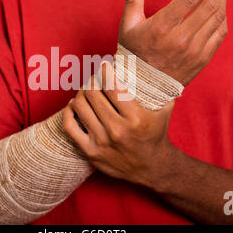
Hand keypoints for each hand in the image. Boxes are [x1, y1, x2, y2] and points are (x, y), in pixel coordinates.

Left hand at [62, 61, 175, 185]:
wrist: (151, 169)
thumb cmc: (156, 135)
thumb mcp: (165, 111)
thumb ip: (162, 89)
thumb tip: (159, 64)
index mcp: (136, 118)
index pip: (112, 86)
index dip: (104, 70)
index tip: (104, 65)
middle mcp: (117, 130)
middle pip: (92, 93)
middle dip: (92, 80)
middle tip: (95, 79)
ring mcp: (102, 142)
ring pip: (80, 106)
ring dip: (80, 93)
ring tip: (86, 91)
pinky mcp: (91, 152)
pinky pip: (70, 127)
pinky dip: (68, 112)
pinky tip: (73, 105)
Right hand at [119, 0, 227, 85]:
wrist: (142, 86)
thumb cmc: (134, 52)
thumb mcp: (128, 25)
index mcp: (161, 28)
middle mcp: (180, 39)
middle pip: (209, 6)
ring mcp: (194, 51)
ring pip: (217, 19)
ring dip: (222, 0)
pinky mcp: (202, 59)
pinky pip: (220, 34)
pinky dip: (222, 18)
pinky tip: (219, 9)